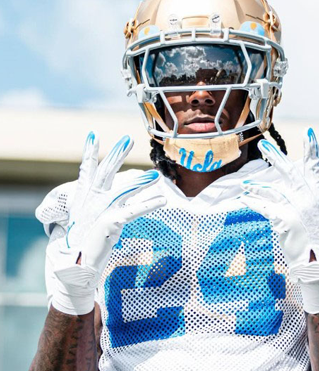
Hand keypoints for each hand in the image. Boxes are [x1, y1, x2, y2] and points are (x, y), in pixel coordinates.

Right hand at [51, 132, 165, 314]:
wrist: (74, 268)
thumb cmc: (83, 243)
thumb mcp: (89, 220)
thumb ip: (102, 205)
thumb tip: (119, 196)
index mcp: (83, 199)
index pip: (86, 171)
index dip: (89, 153)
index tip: (93, 134)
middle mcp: (90, 202)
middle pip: (104, 174)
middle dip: (115, 155)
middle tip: (127, 139)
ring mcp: (98, 212)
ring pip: (122, 190)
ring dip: (140, 182)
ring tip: (156, 174)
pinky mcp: (108, 224)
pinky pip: (132, 211)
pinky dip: (148, 205)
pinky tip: (161, 200)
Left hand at [241, 129, 318, 312]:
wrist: (317, 264)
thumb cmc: (316, 240)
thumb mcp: (317, 215)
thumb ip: (305, 198)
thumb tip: (288, 186)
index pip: (316, 168)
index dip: (313, 150)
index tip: (309, 132)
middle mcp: (309, 199)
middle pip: (290, 172)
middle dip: (276, 157)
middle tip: (264, 144)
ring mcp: (297, 209)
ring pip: (273, 190)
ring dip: (257, 186)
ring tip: (245, 183)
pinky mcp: (285, 220)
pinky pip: (265, 207)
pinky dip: (253, 202)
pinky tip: (244, 198)